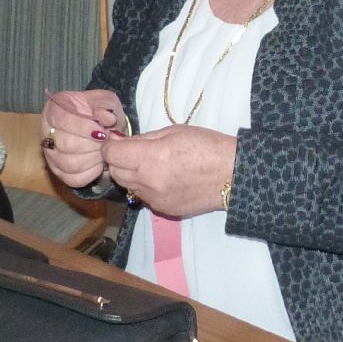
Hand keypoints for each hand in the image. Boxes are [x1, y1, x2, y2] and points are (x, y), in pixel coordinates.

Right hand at [41, 89, 127, 188]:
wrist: (100, 126)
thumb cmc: (99, 110)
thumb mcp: (105, 100)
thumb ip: (106, 106)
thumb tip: (107, 118)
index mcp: (54, 110)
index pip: (63, 120)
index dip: (84, 127)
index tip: (103, 132)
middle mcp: (46, 132)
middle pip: (65, 145)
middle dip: (92, 145)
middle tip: (106, 141)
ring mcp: (50, 154)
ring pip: (69, 164)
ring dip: (93, 159)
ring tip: (103, 150)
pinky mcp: (59, 171)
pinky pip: (73, 179)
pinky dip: (91, 173)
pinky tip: (99, 163)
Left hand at [103, 125, 235, 217]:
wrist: (232, 174)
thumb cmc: (206, 146)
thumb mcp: (173, 132)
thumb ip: (143, 139)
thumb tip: (121, 142)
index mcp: (149, 158)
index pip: (111, 154)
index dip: (112, 145)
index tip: (119, 141)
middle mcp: (147, 182)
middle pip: (115, 172)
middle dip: (119, 161)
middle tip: (133, 152)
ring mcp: (154, 199)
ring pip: (127, 186)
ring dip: (131, 175)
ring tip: (150, 165)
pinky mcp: (162, 209)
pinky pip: (143, 196)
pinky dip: (145, 187)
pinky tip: (163, 178)